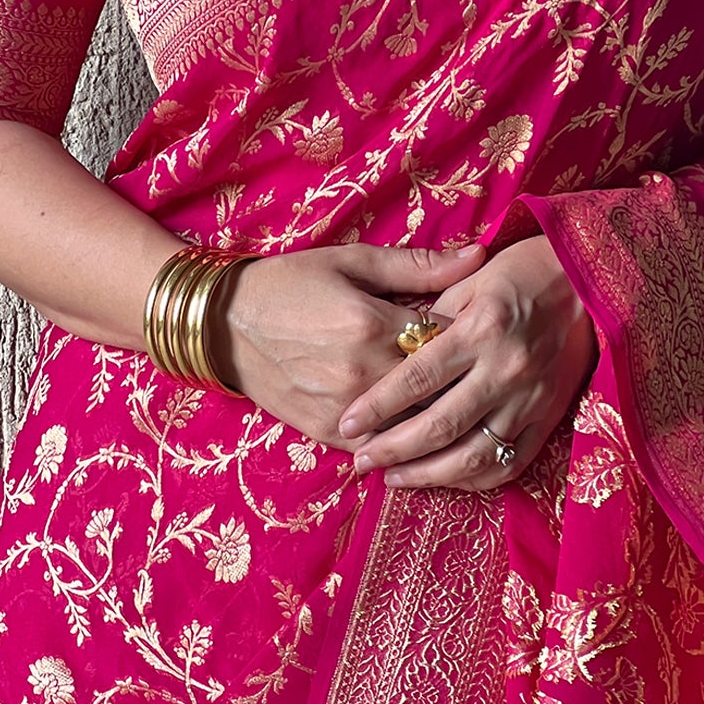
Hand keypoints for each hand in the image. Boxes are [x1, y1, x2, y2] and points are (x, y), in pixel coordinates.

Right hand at [214, 241, 486, 448]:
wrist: (224, 324)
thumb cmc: (290, 282)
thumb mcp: (352, 262)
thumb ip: (417, 266)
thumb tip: (478, 257)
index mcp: (373, 324)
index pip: (448, 337)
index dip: (467, 332)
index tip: (478, 327)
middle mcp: (364, 373)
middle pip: (439, 386)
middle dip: (461, 376)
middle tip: (476, 366)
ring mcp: (345, 410)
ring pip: (416, 423)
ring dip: (437, 411)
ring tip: (456, 397)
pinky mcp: (328, 434)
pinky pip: (383, 446)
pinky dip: (403, 436)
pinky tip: (417, 424)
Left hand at [337, 235, 597, 490]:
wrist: (589, 278)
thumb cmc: (521, 270)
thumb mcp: (471, 280)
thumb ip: (432, 318)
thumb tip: (393, 352)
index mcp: (481, 328)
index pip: (417, 378)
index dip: (378, 406)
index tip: (348, 423)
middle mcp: (506, 369)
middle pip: (441, 425)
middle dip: (394, 449)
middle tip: (361, 461)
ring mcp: (531, 399)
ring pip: (474, 455)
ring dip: (429, 474)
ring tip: (394, 477)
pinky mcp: (550, 418)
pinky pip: (510, 463)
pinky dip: (474, 478)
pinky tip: (443, 479)